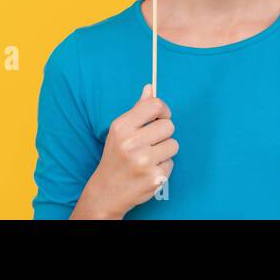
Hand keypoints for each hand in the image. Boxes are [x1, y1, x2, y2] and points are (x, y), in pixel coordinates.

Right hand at [71, 83, 177, 219]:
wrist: (106, 192)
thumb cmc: (116, 157)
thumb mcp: (120, 131)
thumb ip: (137, 110)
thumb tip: (150, 88)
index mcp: (122, 127)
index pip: (155, 105)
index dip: (163, 111)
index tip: (160, 118)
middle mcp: (131, 143)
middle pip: (169, 126)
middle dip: (163, 134)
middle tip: (149, 143)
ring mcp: (144, 161)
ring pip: (174, 144)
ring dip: (164, 151)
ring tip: (148, 158)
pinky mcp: (155, 178)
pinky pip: (171, 163)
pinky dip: (163, 167)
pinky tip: (148, 171)